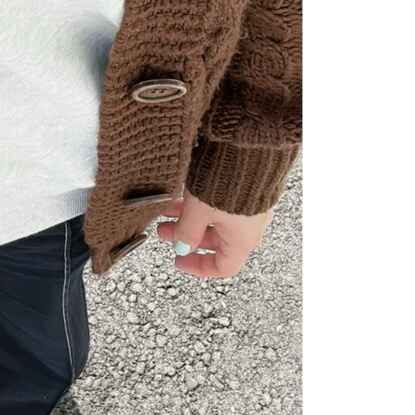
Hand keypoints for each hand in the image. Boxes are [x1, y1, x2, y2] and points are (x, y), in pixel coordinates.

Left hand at [155, 190, 273, 277]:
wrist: (248, 147)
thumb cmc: (230, 179)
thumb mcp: (198, 210)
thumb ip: (188, 232)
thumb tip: (181, 246)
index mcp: (243, 239)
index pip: (223, 266)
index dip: (199, 267)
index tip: (179, 260)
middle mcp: (249, 225)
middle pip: (215, 241)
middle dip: (186, 236)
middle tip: (165, 230)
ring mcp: (248, 207)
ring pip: (214, 220)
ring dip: (189, 218)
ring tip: (166, 210)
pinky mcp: (244, 188)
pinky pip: (220, 204)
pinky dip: (199, 204)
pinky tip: (181, 197)